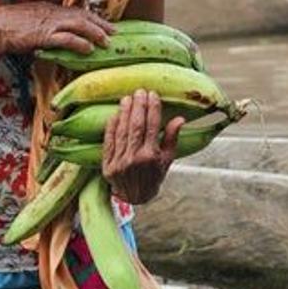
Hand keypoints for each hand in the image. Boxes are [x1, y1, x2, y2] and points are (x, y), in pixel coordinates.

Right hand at [0, 2, 114, 55]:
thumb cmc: (10, 25)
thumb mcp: (32, 20)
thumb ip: (46, 24)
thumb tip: (56, 33)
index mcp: (51, 8)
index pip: (77, 11)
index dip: (93, 17)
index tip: (105, 22)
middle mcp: (54, 13)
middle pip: (83, 15)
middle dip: (101, 23)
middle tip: (116, 31)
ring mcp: (50, 23)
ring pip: (79, 25)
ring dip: (96, 32)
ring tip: (108, 41)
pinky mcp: (44, 35)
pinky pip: (66, 39)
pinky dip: (80, 43)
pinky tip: (89, 49)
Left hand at [102, 90, 185, 204]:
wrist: (135, 197)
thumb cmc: (154, 176)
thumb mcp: (167, 159)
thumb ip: (172, 138)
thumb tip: (179, 119)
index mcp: (151, 157)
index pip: (152, 127)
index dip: (153, 109)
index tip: (153, 95)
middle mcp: (135, 158)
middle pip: (136, 126)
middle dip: (138, 107)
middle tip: (140, 91)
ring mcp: (120, 162)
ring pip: (122, 132)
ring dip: (125, 113)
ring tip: (127, 98)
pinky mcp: (107, 165)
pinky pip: (109, 142)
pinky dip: (111, 127)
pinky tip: (115, 114)